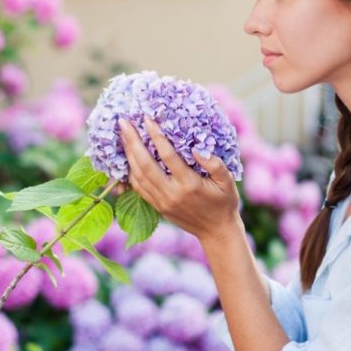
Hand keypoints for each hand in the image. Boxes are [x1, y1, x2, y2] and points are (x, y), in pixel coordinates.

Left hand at [118, 117, 241, 242]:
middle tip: (124, 123)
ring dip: (128, 155)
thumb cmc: (223, 203)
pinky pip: (138, 188)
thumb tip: (197, 149)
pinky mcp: (158, 207)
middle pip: (145, 165)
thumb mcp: (227, 181)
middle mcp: (171, 193)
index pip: (167, 156)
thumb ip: (215, 164)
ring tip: (123, 136)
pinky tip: (127, 158)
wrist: (216, 232)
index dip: (156, 136)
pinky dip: (130, 172)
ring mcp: (162, 201)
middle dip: (132, 142)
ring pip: (137, 176)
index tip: (147, 119)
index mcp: (189, 184)